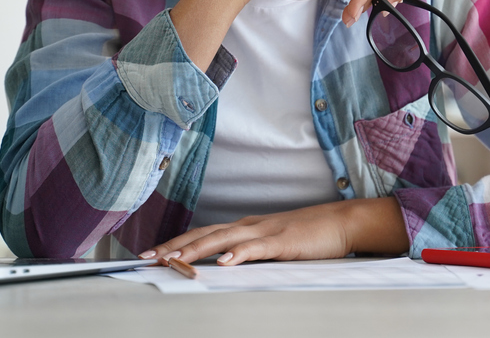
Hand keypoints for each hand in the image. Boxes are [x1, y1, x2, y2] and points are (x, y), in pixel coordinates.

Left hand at [138, 197, 409, 266]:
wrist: (342, 222)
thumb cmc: (309, 236)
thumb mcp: (273, 245)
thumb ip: (250, 252)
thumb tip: (223, 266)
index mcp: (246, 227)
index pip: (203, 234)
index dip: (176, 243)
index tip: (151, 254)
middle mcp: (250, 225)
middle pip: (204, 234)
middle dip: (174, 246)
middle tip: (147, 258)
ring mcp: (266, 231)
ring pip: (223, 239)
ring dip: (196, 250)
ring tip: (173, 260)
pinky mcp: (283, 241)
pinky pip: (257, 248)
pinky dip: (239, 254)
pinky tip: (225, 262)